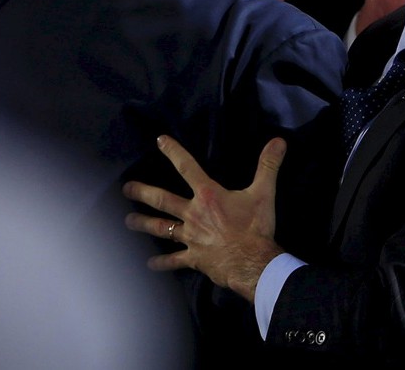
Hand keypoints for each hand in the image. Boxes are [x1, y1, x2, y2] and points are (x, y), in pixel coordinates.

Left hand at [123, 135, 285, 302]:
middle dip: (143, 193)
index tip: (159, 141)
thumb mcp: (264, 193)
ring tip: (128, 222)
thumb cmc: (256, 227)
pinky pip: (174, 260)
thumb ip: (268, 166)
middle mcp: (193, 214)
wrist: (252, 263)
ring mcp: (191, 237)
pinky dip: (162, 263)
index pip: (187, 167)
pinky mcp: (194, 258)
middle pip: (162, 200)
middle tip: (126, 189)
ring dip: (143, 224)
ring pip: (161, 229)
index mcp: (207, 195)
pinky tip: (150, 264)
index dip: (173, 152)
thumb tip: (278, 141)